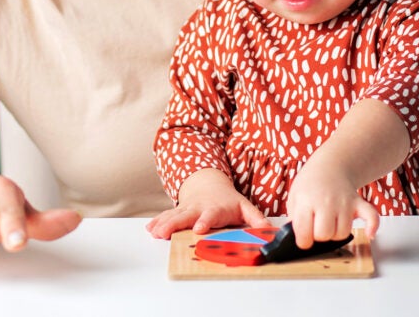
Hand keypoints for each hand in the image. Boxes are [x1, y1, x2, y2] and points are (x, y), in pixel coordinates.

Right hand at [145, 168, 268, 238]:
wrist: (209, 185)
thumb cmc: (228, 201)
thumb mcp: (244, 207)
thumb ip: (256, 219)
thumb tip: (268, 231)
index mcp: (215, 209)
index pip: (210, 215)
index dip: (204, 221)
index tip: (198, 229)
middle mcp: (198, 209)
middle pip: (185, 216)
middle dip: (175, 224)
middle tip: (165, 233)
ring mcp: (186, 209)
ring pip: (173, 216)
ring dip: (163, 224)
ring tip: (155, 233)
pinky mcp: (178, 211)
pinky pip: (166, 216)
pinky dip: (158, 222)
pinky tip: (150, 229)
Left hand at [286, 153, 378, 248]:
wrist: (330, 166)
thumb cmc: (311, 184)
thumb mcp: (294, 198)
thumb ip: (295, 219)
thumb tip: (299, 238)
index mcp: (306, 201)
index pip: (304, 232)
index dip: (303, 241)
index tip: (303, 239)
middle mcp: (326, 202)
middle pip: (324, 235)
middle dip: (319, 236)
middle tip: (316, 227)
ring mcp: (344, 202)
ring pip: (342, 233)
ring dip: (336, 233)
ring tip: (331, 223)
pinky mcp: (358, 203)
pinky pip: (371, 217)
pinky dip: (372, 226)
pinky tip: (369, 234)